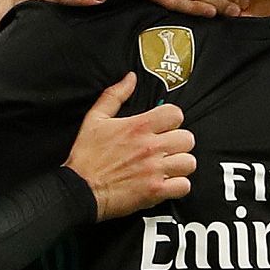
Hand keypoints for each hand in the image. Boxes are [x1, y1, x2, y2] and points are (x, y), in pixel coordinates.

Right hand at [64, 73, 194, 219]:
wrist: (79, 190)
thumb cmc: (86, 157)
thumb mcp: (95, 119)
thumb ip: (115, 95)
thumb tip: (131, 78)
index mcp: (138, 127)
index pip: (176, 114)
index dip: (171, 120)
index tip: (164, 126)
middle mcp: (150, 147)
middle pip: (187, 139)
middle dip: (178, 143)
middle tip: (166, 148)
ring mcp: (155, 170)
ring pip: (189, 162)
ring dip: (180, 164)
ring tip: (168, 166)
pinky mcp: (156, 191)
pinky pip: (184, 186)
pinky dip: (178, 186)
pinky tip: (166, 183)